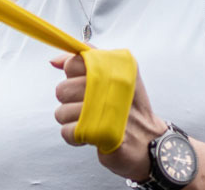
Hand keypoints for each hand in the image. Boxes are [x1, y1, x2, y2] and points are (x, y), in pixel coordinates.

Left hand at [51, 54, 165, 180]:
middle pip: (63, 89)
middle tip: (90, 109)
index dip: (73, 77)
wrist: (150, 143)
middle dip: (71, 102)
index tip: (86, 87)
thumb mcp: (116, 76)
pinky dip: (75, 137)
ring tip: (92, 123)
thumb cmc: (128, 109)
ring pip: (62, 112)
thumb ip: (85, 63)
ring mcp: (107, 110)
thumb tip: (54, 61)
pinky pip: (67, 131)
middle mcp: (112, 85)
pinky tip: (91, 135)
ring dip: (72, 122)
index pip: (74, 63)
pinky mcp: (101, 133)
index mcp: (116, 68)